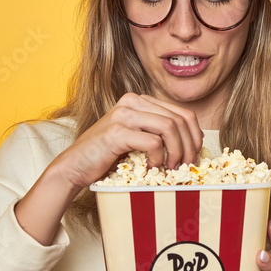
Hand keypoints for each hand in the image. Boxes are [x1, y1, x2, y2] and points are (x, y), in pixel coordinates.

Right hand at [13, 93, 200, 245]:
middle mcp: (133, 102)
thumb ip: (159, 134)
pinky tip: (151, 168)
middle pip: (180, 119)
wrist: (75, 166)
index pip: (182, 113)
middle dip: (189, 146)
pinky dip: (158, 158)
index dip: (195, 136)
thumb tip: (193, 146)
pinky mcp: (116, 131)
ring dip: (176, 152)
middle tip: (186, 166)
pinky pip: (153, 142)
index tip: (194, 157)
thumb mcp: (138, 140)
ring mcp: (124, 114)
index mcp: (141, 101)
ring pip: (169, 127)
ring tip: (171, 169)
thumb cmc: (108, 157)